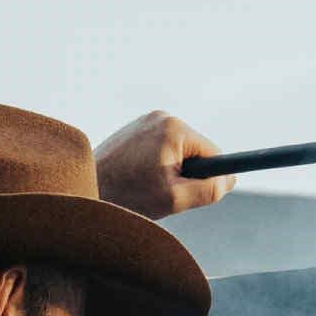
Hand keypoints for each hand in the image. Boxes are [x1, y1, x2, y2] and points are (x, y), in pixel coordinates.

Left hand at [95, 111, 234, 218]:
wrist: (86, 189)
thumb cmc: (128, 195)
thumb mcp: (176, 199)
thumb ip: (210, 189)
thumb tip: (230, 179)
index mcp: (175, 128)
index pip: (214, 155)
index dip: (207, 179)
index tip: (188, 191)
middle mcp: (162, 116)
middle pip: (196, 151)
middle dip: (186, 173)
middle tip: (160, 190)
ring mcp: (146, 119)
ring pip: (179, 151)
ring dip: (171, 169)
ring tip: (145, 183)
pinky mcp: (136, 127)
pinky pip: (162, 147)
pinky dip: (157, 164)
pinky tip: (137, 176)